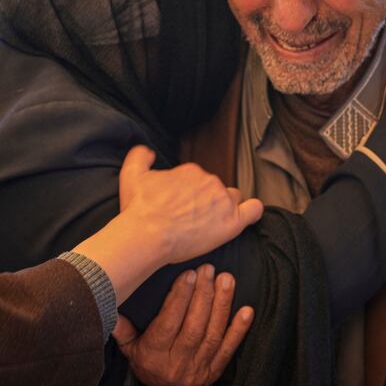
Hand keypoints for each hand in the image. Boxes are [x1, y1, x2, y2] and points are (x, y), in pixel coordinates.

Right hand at [113, 265, 253, 385]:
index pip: (168, 324)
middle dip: (203, 296)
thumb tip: (110, 304)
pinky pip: (228, 350)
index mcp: (153, 355)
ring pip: (212, 335)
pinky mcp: (213, 372)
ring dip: (222, 305)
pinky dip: (239, 330)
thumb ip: (122, 326)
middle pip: (193, 327)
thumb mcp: (128, 345)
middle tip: (209, 270)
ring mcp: (198, 369)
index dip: (179, 298)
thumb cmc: (144, 357)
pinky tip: (247, 310)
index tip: (188, 274)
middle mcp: (176, 364)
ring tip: (227, 280)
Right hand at [118, 146, 263, 264]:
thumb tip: (148, 151)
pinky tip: (245, 217)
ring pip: (232, 199)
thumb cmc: (139, 208)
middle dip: (207, 202)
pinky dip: (252, 212)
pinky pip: (253, 211)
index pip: (199, 180)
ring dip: (224, 208)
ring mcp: (223, 201)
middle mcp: (210, 181)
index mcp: (191, 171)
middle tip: (192, 219)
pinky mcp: (232, 222)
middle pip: (216, 189)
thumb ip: (140, 156)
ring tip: (210, 224)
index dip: (191, 194)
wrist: (146, 234)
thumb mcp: (131, 174)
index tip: (181, 207)